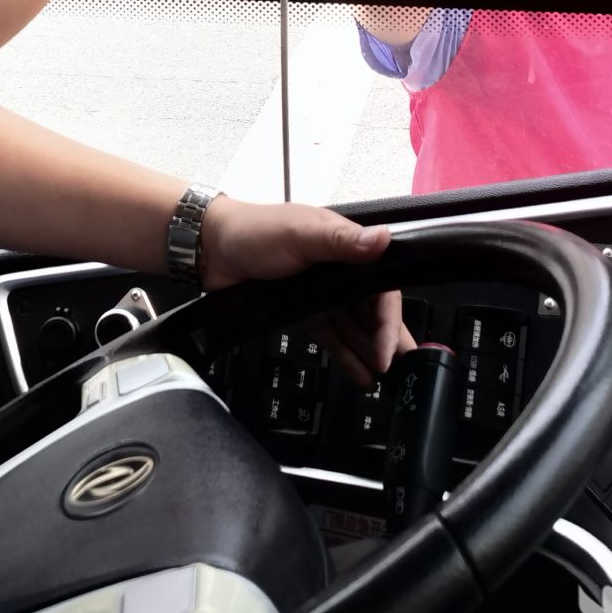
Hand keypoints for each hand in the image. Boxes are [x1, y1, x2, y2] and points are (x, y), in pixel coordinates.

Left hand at [201, 196, 411, 386]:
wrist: (210, 249)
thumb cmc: (256, 232)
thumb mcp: (301, 234)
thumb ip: (341, 241)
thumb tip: (383, 239)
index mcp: (345, 246)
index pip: (382, 288)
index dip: (389, 321)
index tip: (389, 351)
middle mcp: (339, 270)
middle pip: (372, 310)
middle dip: (387, 340)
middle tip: (401, 371)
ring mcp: (321, 292)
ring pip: (354, 327)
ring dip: (368, 352)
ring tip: (383, 380)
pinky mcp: (303, 309)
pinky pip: (331, 335)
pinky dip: (345, 354)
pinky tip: (359, 373)